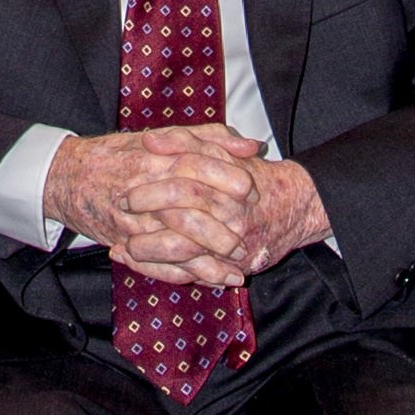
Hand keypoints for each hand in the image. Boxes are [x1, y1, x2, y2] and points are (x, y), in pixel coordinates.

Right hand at [42, 125, 262, 285]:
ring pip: (175, 244)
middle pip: (188, 209)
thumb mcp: (163, 138)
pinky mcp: (123, 242)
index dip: (226, 176)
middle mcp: (145, 189)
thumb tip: (251, 147)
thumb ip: (209, 137)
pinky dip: (184, 276)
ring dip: (208, 261)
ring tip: (237, 271)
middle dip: (222, 228)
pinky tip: (209, 281)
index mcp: (156, 158)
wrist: (67, 176)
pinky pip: (156, 265)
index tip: (251, 188)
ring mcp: (132, 219)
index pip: (197, 165)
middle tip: (247, 237)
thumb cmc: (119, 154)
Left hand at [115, 150, 330, 280]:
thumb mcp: (222, 149)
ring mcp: (232, 244)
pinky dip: (158, 270)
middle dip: (148, 214)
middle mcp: (233, 214)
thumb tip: (149, 140)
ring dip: (148, 250)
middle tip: (121, 207)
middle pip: (182, 215)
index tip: (129, 181)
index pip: (186, 176)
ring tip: (121, 245)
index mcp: (231, 180)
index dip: (154, 181)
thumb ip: (187, 140)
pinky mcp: (230, 268)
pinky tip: (133, 260)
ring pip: (182, 251)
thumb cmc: (251, 175)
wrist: (293, 208)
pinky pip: (189, 273)